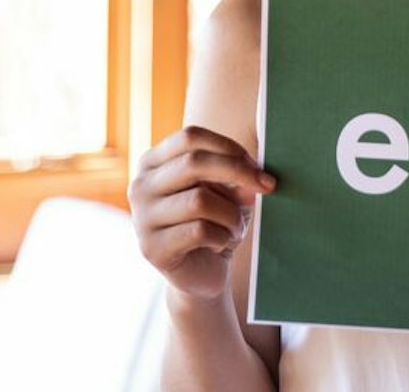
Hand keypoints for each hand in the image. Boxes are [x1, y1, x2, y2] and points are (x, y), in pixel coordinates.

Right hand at [129, 124, 277, 299]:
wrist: (203, 271)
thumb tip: (251, 180)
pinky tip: (219, 244)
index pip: (190, 137)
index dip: (228, 146)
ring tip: (235, 227)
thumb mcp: (228, 191)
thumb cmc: (215, 221)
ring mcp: (142, 218)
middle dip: (238, 172)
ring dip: (231, 214)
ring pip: (200, 200)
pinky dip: (222, 236)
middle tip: (268, 186)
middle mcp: (140, 186)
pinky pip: (199, 231)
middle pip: (194, 163)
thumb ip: (236, 176)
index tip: (257, 164)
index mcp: (153, 162)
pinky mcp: (151, 248)